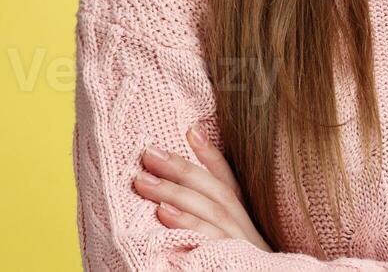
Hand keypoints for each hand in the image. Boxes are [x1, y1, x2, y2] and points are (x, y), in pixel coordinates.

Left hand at [131, 124, 269, 250]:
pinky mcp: (233, 260)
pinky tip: (163, 214)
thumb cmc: (228, 267)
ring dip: (176, 192)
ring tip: (144, 181)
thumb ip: (204, 211)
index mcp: (241, 219)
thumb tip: (173, 188)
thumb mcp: (220, 236)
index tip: (191, 129)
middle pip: (216, 191)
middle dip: (182, 169)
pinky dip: (188, 224)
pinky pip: (211, 240)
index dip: (211, 154)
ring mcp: (239, 243)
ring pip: (212, 210)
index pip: (228, 181)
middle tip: (148, 153)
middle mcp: (244, 228)